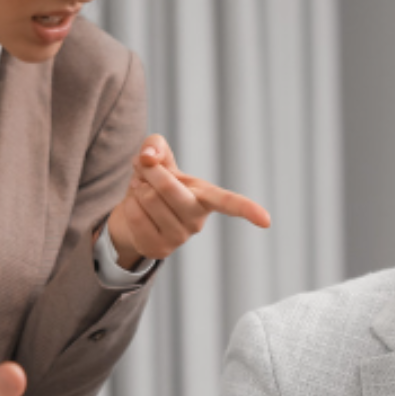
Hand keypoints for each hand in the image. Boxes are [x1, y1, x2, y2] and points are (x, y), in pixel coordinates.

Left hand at [104, 134, 270, 269]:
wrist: (133, 215)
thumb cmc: (153, 183)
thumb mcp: (157, 158)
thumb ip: (155, 145)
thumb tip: (149, 156)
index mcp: (207, 197)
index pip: (229, 203)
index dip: (248, 209)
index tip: (265, 221)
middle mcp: (198, 220)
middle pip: (170, 189)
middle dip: (150, 170)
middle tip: (144, 165)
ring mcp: (179, 238)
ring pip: (149, 199)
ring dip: (137, 186)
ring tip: (141, 190)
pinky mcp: (158, 250)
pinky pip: (135, 216)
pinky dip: (129, 204)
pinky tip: (135, 207)